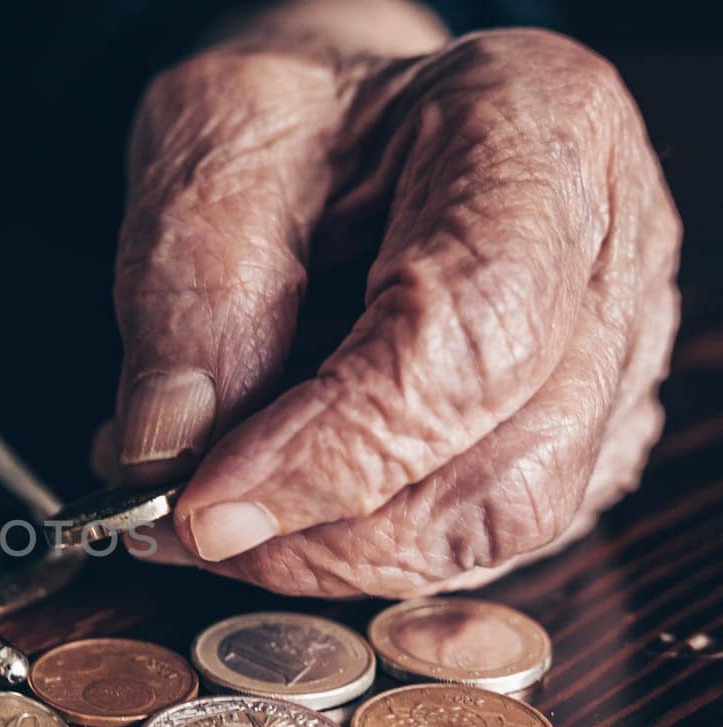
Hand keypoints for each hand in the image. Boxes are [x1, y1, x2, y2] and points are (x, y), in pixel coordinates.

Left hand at [101, 0, 680, 596]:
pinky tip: (277, 502)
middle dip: (326, 531)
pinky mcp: (585, 426)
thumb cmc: (292, 115)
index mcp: (538, 133)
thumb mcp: (209, 150)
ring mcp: (617, 349)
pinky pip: (483, 534)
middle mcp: (611, 250)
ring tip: (215, 507)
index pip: (470, 339)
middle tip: (190, 524)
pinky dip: (362, 545)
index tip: (203, 507)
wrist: (347, 120)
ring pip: (503, 524)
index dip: (334, 452)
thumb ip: (188, 297)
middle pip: (509, 468)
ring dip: (336, 552)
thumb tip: (168, 459)